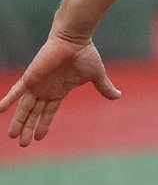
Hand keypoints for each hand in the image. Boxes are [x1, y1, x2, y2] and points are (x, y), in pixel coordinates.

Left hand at [0, 33, 120, 146]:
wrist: (74, 40)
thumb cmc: (85, 55)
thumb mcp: (96, 76)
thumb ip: (104, 88)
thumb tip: (119, 96)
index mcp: (59, 91)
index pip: (48, 112)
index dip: (43, 124)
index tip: (39, 138)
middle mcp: (45, 90)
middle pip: (34, 113)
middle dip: (28, 128)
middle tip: (23, 144)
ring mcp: (36, 84)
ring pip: (25, 107)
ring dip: (18, 121)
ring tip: (12, 135)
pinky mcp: (30, 78)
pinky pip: (16, 91)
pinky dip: (7, 100)